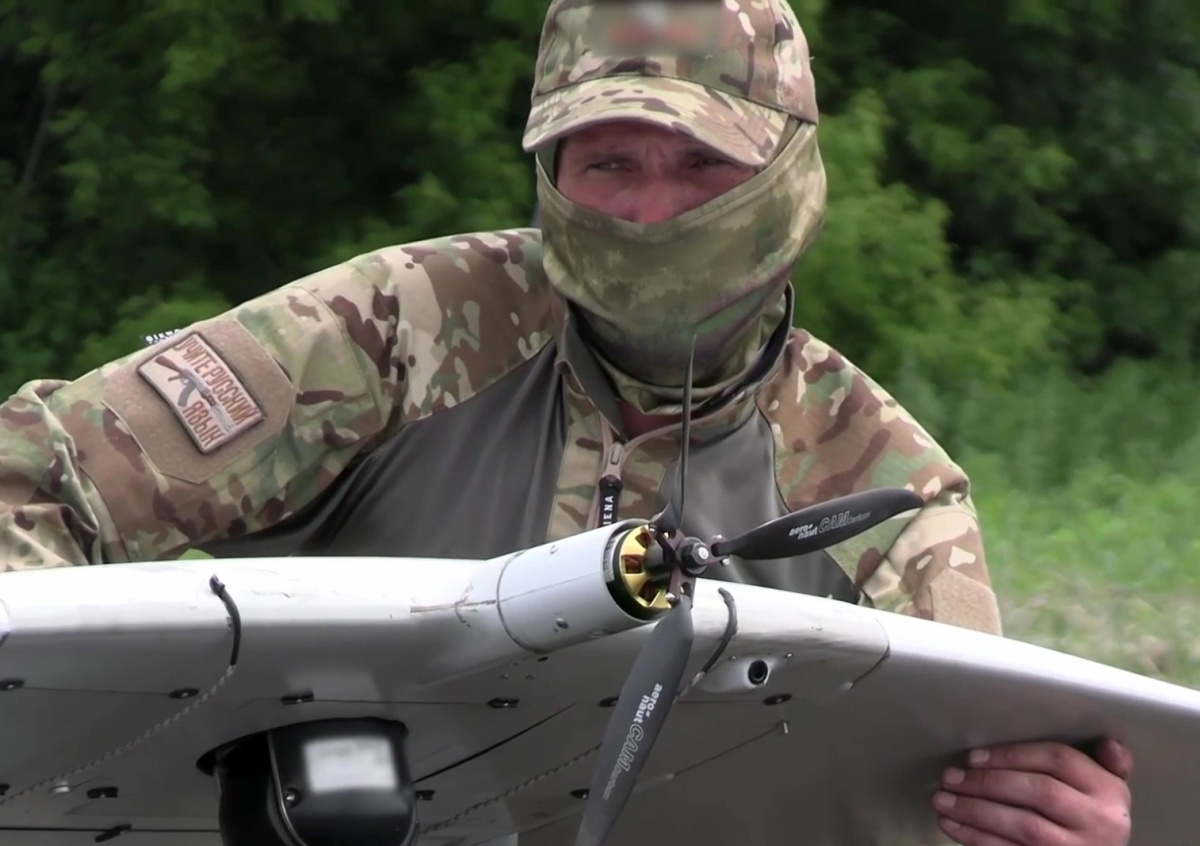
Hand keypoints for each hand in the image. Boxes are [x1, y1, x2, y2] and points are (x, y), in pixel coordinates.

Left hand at [931, 739, 1133, 844]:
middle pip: (1038, 791)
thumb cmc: (1093, 821)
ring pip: (1023, 826)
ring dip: (975, 811)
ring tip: (942, 800)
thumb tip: (1108, 743)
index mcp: (1110, 791)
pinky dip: (977, 839)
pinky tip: (952, 826)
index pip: (1058, 759)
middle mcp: (1100, 821)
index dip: (1011, 754)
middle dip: (987, 782)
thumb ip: (1107, 764)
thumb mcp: (1108, 791)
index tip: (974, 757)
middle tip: (950, 777)